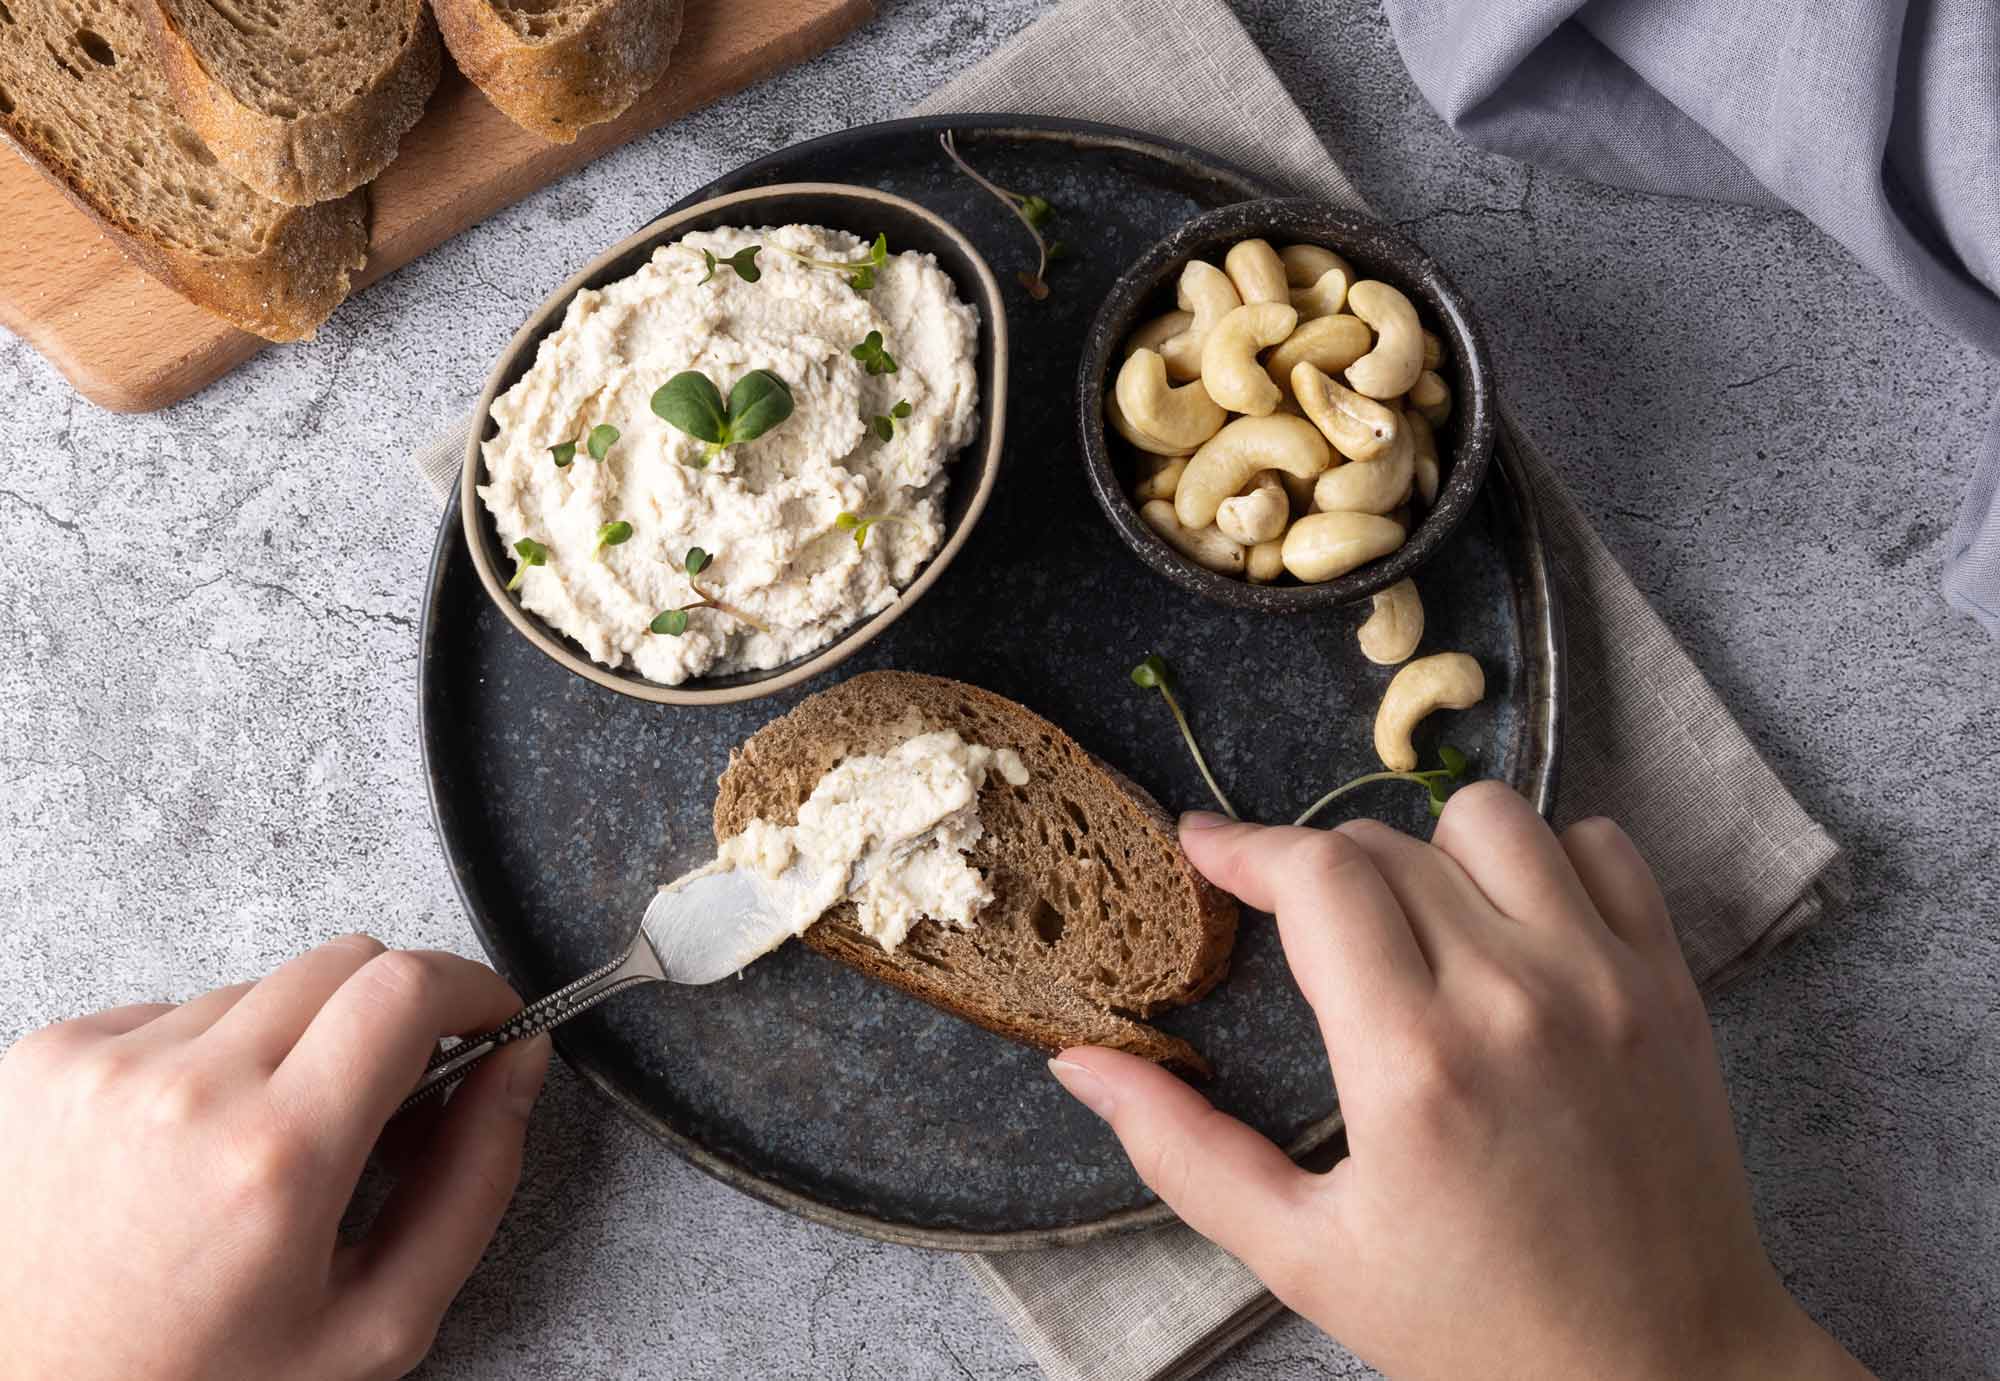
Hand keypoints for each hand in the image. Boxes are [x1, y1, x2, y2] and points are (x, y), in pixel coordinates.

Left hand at [0, 935, 549, 1380]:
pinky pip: (172, 1011)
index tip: (486, 1016)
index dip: (470, 988)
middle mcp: (184, 1091)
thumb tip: (516, 1065)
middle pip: (343, 961)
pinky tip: (189, 1146)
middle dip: (395, 1012)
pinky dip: (205, 1059)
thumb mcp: (378, 1322)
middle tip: (391, 1093)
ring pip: (260, 988)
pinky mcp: (46, 1058)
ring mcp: (103, 1066)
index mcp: (277, 1158)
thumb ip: (474, 1182)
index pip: (406, 987)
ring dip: (292, 1044)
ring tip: (265, 1147)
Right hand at [1048, 783, 1869, 1380]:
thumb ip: (1183, 1152)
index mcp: (1413, 1064)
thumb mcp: (1304, 1256)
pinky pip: (1604, 848)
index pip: (1316, 876)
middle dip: (1315, 865)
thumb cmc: (1477, 1326)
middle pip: (1384, 844)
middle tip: (1294, 924)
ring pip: (1492, 817)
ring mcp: (1605, 981)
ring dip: (1430, 848)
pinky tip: (1513, 923)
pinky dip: (1548, 860)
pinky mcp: (1670, 985)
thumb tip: (1083, 1065)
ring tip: (1412, 917)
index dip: (1242, 844)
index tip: (1202, 847)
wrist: (1664, 1370)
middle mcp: (1514, 997)